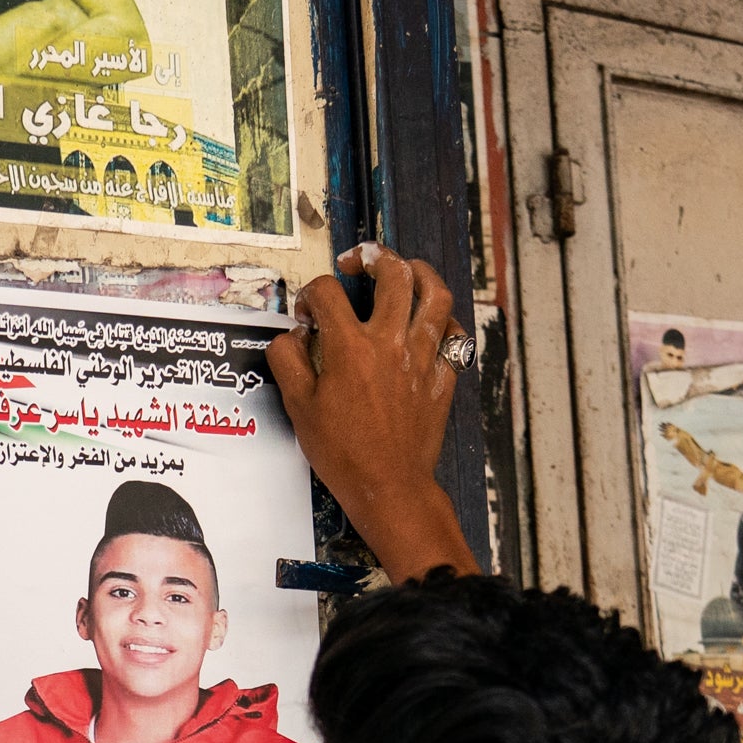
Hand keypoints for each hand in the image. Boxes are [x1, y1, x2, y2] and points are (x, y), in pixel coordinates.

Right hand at [268, 243, 473, 578]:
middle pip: (393, 273)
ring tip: (403, 270)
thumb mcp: (298, 407)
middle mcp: (391, 342)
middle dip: (372, 257)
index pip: (328, 293)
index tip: (308, 312)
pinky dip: (443, 318)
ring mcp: (423, 356)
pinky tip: (428, 319)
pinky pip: (454, 332)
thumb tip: (290, 337)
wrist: (388, 485)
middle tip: (358, 263)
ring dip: (418, 272)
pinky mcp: (443, 375)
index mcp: (350, 347)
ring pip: (434, 293)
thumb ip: (288, 361)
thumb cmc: (343, 453)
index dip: (311, 294)